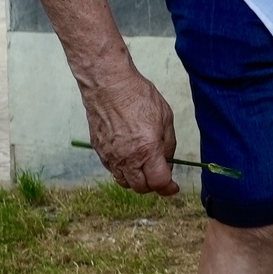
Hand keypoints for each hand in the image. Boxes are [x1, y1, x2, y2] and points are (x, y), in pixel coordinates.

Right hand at [81, 65, 179, 196]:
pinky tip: (128, 158)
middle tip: (159, 175)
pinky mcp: (99, 151)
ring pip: (124, 182)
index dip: (169, 188)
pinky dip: (122, 170)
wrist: (108, 85)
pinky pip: (112, 170)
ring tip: (143, 168)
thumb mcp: (165, 118)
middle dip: (153, 185)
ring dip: (136, 180)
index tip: (173, 187)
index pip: (159, 183)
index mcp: (147, 151)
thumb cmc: (137, 96)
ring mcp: (111, 156)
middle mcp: (127, 159)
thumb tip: (168, 161)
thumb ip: (168, 145)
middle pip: (141, 187)